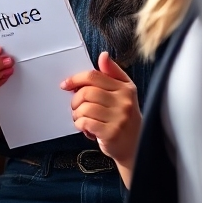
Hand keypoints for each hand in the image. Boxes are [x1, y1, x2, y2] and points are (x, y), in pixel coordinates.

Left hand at [61, 52, 140, 185]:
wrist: (136, 148)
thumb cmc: (124, 117)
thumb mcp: (124, 92)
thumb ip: (112, 73)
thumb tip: (103, 55)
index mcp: (126, 89)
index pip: (94, 76)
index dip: (76, 79)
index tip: (66, 85)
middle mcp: (125, 102)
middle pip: (87, 92)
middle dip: (76, 100)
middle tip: (76, 106)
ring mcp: (119, 118)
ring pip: (85, 107)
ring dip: (77, 114)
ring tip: (81, 118)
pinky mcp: (112, 133)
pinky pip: (86, 122)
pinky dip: (80, 124)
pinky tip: (84, 127)